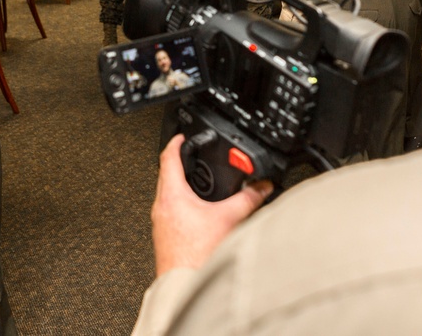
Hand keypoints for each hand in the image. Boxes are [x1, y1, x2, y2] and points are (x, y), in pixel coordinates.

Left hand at [151, 134, 271, 275]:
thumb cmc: (197, 257)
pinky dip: (181, 204)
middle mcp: (161, 208)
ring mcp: (160, 224)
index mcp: (171, 196)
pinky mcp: (164, 238)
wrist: (185, 285)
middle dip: (179, 164)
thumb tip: (261, 186)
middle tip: (191, 155)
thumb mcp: (229, 219)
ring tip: (196, 182)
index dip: (176, 143)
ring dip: (180, 186)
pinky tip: (197, 214)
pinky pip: (170, 212)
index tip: (182, 136)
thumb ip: (247, 199)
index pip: (168, 158)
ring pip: (167, 195)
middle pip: (166, 175)